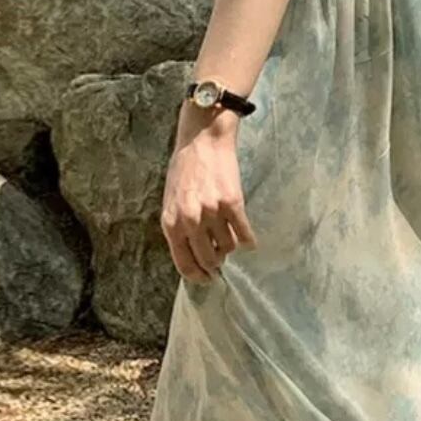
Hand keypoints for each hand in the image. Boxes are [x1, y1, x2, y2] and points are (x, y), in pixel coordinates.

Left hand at [160, 105, 257, 283]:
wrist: (202, 140)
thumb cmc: (184, 169)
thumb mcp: (170, 201)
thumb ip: (178, 227)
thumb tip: (193, 253)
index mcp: (171, 222)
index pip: (184, 263)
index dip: (197, 276)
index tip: (206, 279)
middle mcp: (190, 221)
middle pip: (208, 258)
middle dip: (216, 263)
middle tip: (221, 260)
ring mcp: (212, 212)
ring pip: (228, 247)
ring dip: (230, 247)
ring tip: (230, 238)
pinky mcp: (233, 203)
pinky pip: (244, 234)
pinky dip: (248, 241)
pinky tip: (249, 241)